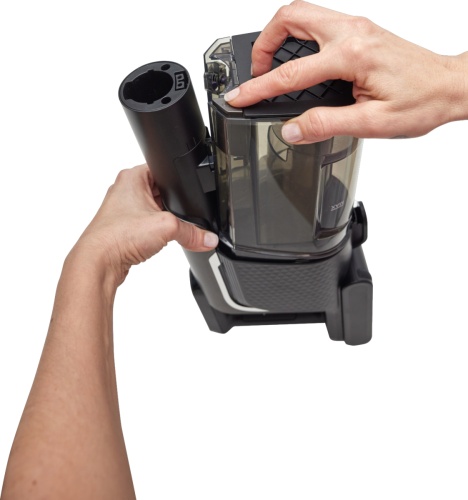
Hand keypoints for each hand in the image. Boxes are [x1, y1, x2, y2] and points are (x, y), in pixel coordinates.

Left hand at [72, 164, 217, 285]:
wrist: (98, 263)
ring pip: (154, 211)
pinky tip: (153, 242)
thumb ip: (193, 232)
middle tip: (175, 217)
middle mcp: (124, 190)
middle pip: (161, 193)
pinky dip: (153, 234)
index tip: (188, 194)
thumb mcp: (167, 228)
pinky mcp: (123, 228)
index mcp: (132, 177)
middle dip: (172, 206)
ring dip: (162, 222)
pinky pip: (146, 227)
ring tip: (162, 230)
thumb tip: (208, 239)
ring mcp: (122, 210)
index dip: (178, 182)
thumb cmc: (117, 236)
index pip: (163, 170)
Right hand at [224, 1, 467, 142]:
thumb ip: (325, 125)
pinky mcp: (359, 30)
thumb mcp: (371, 123)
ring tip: (272, 67)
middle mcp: (351, 32)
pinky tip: (300, 62)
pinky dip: (298, 38)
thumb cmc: (421, 101)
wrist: (449, 86)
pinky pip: (318, 22)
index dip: (258, 88)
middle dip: (262, 43)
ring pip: (302, 13)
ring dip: (279, 36)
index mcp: (351, 55)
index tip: (239, 96)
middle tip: (256, 72)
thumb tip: (291, 129)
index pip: (291, 73)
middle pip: (289, 17)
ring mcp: (356, 27)